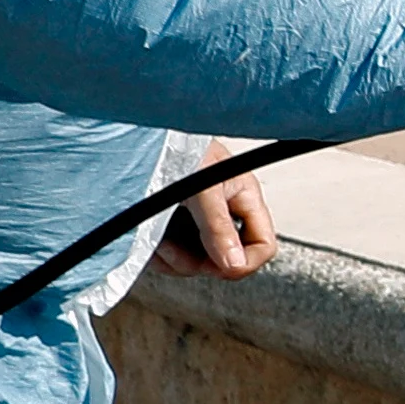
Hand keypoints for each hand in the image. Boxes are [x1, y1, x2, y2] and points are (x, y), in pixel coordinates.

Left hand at [159, 154, 279, 280]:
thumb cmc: (178, 146)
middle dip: (198, 262)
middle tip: (175, 250)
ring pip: (196, 263)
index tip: (221, 265)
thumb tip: (234, 264)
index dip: (245, 261)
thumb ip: (219, 227)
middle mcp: (222, 214)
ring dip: (173, 260)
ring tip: (158, 241)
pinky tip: (150, 241)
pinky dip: (158, 256)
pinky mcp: (170, 229)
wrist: (141, 138)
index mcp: (243, 198)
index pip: (263, 245)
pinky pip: (171, 258)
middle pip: (225, 261)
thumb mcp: (202, 187)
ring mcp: (196, 224)